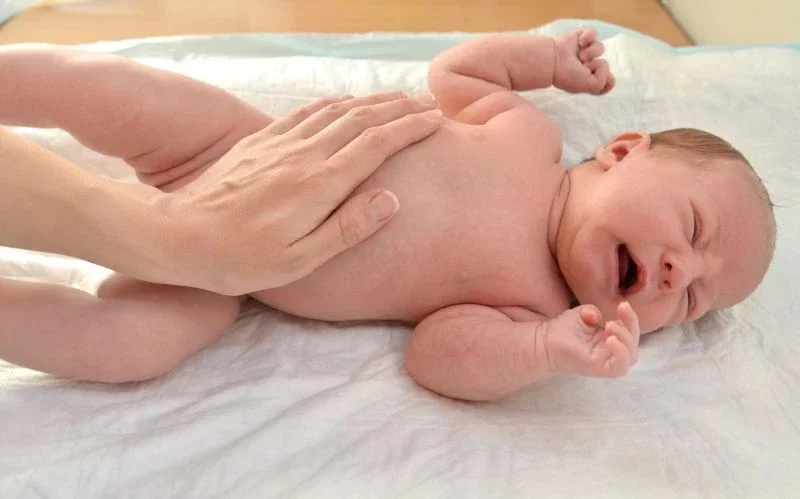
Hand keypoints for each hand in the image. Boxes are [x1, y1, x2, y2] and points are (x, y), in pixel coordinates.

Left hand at [160, 92, 441, 294]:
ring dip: (370, 101)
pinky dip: (333, 103)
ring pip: (335, 111)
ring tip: (395, 99)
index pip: (376, 145)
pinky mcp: (260, 142)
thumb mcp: (299, 260)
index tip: (434, 121)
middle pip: (361, 120)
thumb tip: (390, 199)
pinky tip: (342, 103)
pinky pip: (305, 112)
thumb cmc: (240, 258)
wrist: (179, 235)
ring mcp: (279, 144)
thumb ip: (347, 229)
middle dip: (398, 108)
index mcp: (319, 185)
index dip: (409, 129)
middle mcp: (303, 155)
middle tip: (427, 104)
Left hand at [544, 302, 639, 377]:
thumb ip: (593, 311)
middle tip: (618, 312)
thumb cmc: (562, 329)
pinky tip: (610, 339)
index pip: (630, 331)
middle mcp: (610, 352)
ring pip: (631, 357)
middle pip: (634, 344)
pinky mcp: (600, 370)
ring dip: (626, 339)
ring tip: (610, 326)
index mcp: (610, 340)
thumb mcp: (581, 314)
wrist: (544, 340)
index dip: (631, 318)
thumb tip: (599, 317)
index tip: (623, 304)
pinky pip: (620, 367)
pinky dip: (621, 353)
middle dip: (631, 326)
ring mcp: (606, 362)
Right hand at [552, 27, 614, 94]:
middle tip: (581, 68)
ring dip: (591, 52)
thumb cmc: (569, 76)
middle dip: (596, 66)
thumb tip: (602, 63)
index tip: (593, 79)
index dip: (606, 80)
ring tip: (580, 56)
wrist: (553, 61)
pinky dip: (588, 37)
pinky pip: (593, 33)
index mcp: (589, 80)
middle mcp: (587, 66)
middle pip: (605, 64)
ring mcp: (584, 51)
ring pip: (600, 48)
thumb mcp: (592, 86)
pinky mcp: (580, 36)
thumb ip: (605, 82)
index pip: (609, 81)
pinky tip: (580, 43)